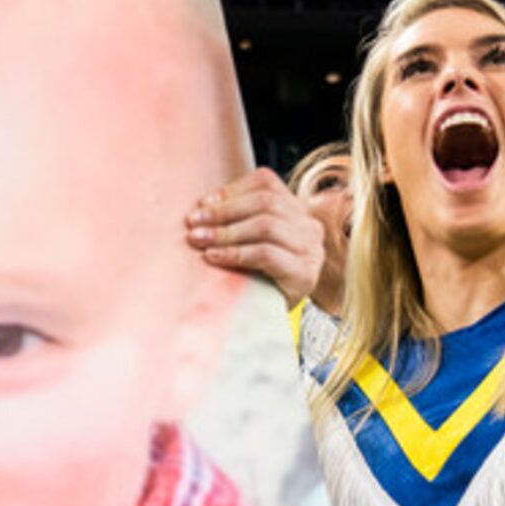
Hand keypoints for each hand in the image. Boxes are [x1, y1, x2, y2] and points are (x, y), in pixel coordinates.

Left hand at [188, 171, 323, 303]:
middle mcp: (309, 226)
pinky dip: (236, 253)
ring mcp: (311, 251)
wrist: (274, 323)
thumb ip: (237, 218)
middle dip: (224, 211)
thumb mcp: (250, 241)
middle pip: (265, 202)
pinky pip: (267, 254)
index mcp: (297, 210)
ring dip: (226, 232)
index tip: (202, 205)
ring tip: (200, 240)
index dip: (231, 190)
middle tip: (194, 224)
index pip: (266, 182)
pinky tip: (215, 257)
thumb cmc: (258, 278)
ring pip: (266, 226)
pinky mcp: (305, 275)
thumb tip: (203, 205)